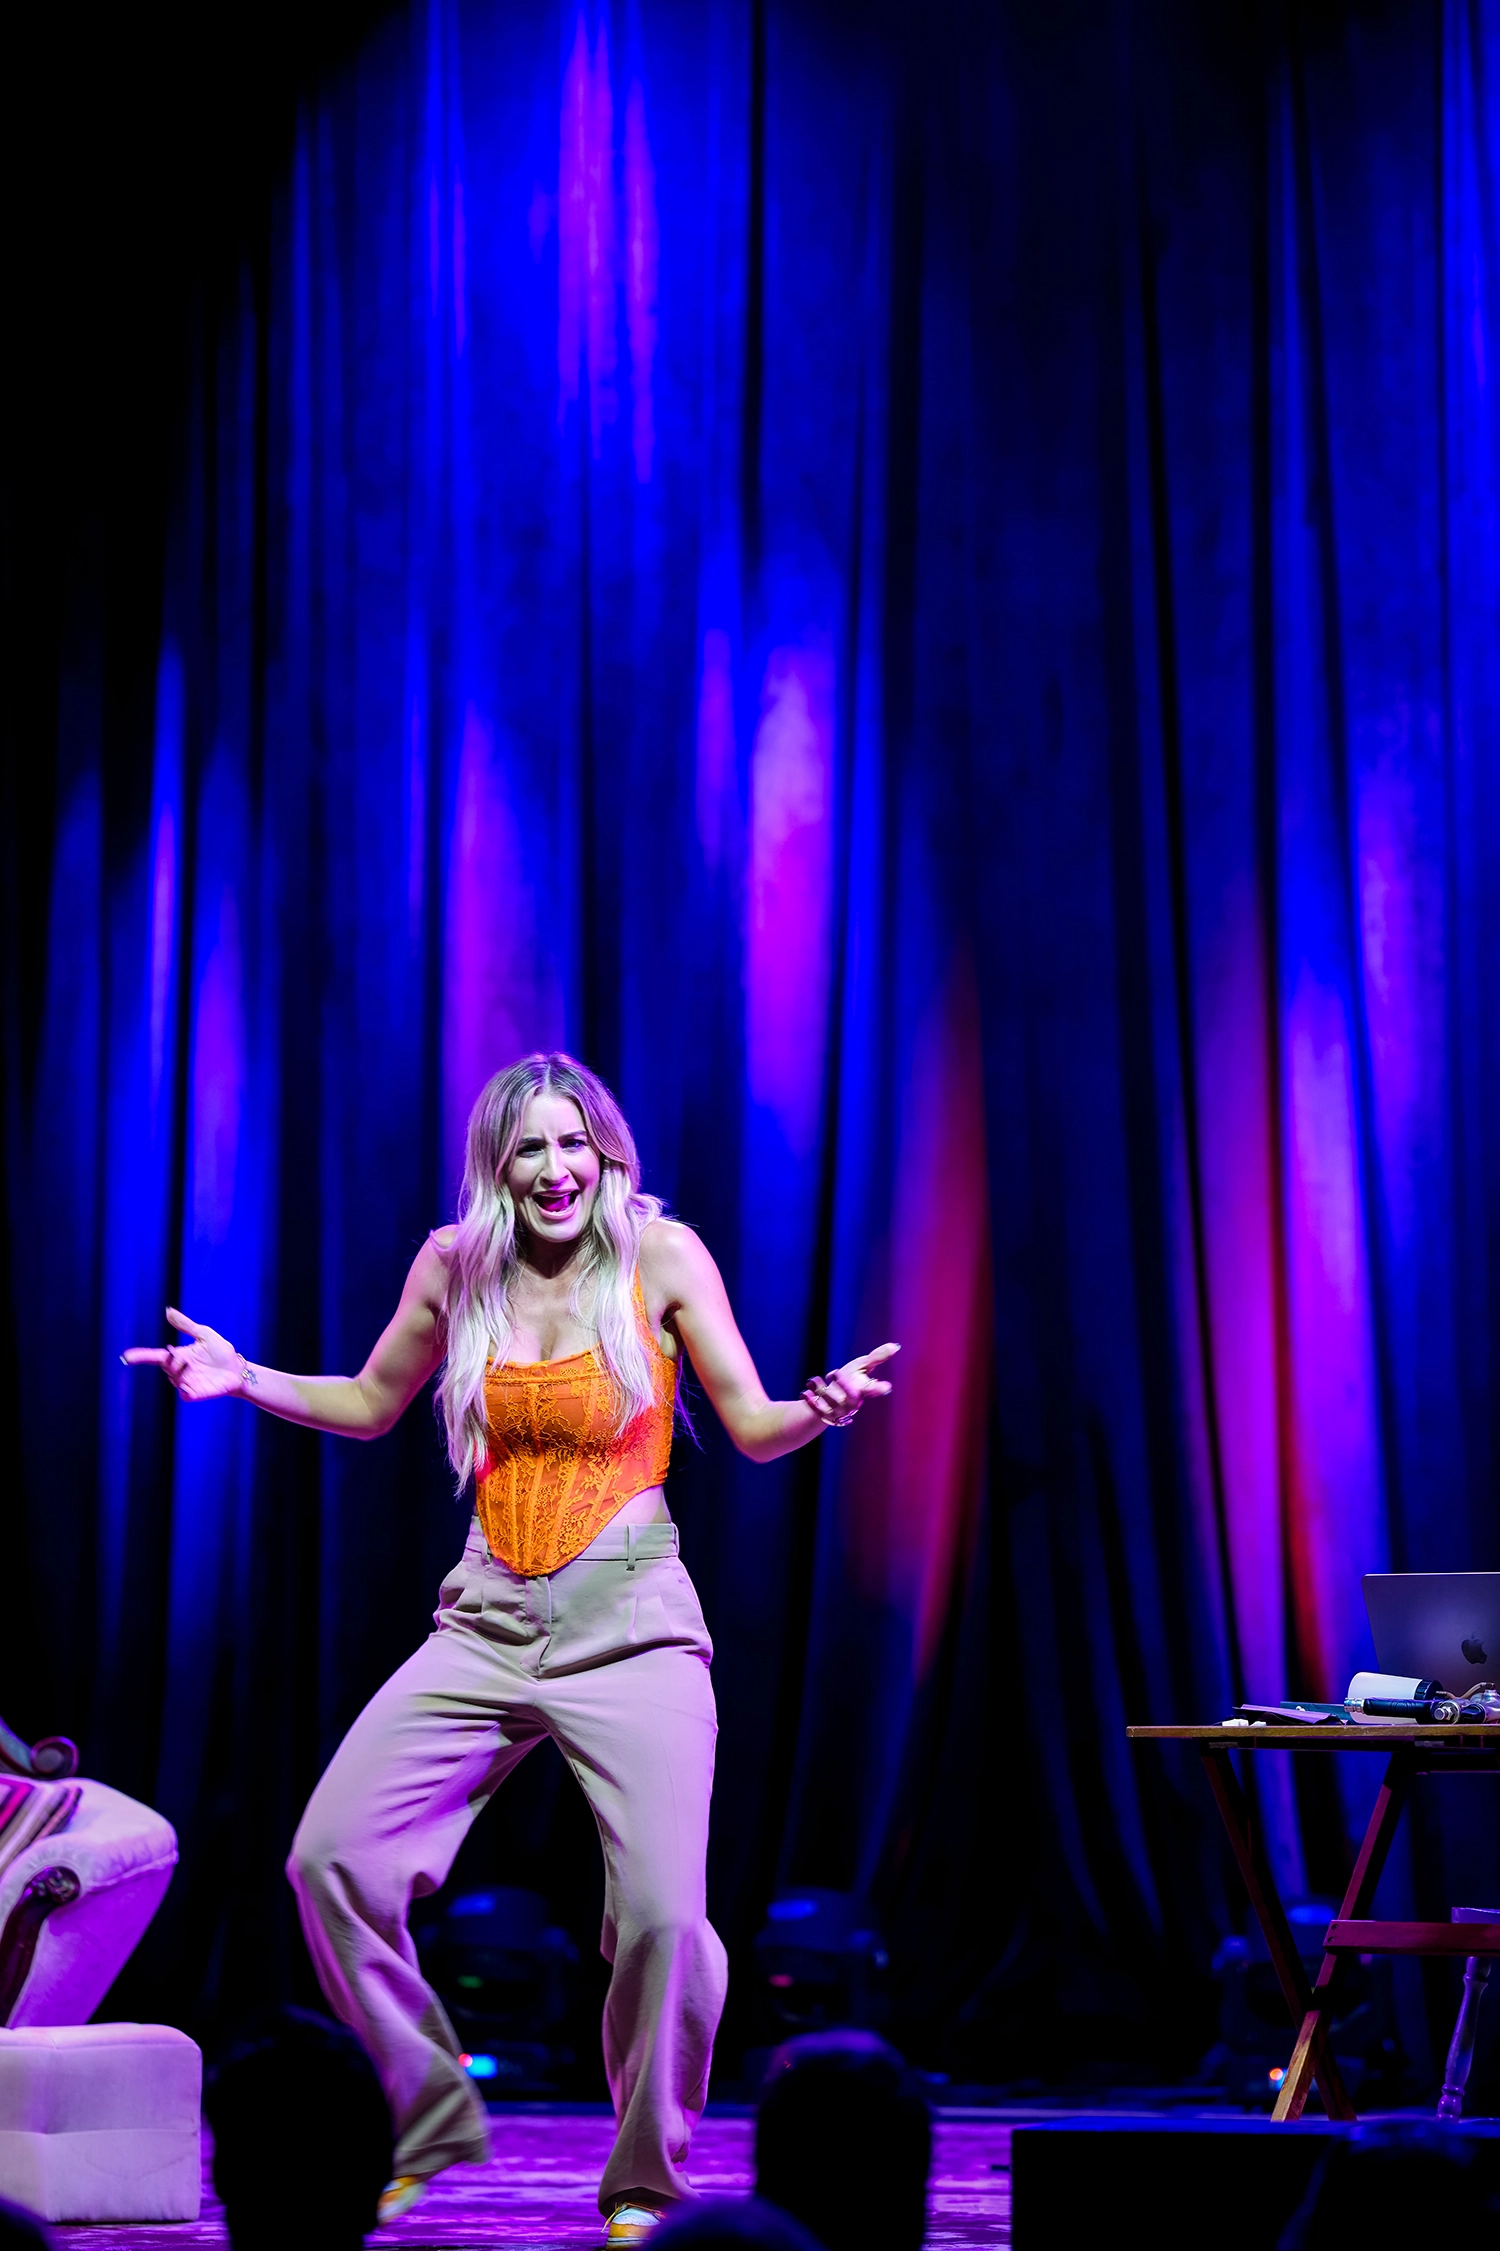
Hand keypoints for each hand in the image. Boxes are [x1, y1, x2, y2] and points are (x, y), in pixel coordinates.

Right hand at [121, 1307, 247, 1400]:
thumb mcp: (203, 1334)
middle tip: (176, 1353)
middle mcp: (180, 1370)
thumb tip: (168, 1310)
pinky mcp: (197, 1393)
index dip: (141, 1356)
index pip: (155, 1356)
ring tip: (188, 1364)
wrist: (238, 1369)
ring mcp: (187, 1383)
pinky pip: (184, 1395)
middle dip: (169, 1360)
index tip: (126, 1356)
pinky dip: (184, 1390)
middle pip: (165, 1366)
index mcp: (179, 1356)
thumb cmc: (221, 1351)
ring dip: (178, 1371)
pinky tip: (187, 1386)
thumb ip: (185, 1325)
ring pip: (174, 1379)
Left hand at [802, 1342, 899, 1428]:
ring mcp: (839, 1411)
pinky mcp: (823, 1415)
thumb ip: (877, 1357)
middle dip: (844, 1384)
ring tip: (814, 1380)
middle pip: (851, 1397)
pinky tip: (805, 1392)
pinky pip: (816, 1410)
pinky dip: (810, 1400)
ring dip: (822, 1389)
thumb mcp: (861, 1367)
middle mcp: (853, 1403)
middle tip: (835, 1371)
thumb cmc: (850, 1381)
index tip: (886, 1387)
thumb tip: (896, 1346)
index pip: (873, 1389)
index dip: (879, 1388)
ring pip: (831, 1401)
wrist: (830, 1401)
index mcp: (863, 1390)